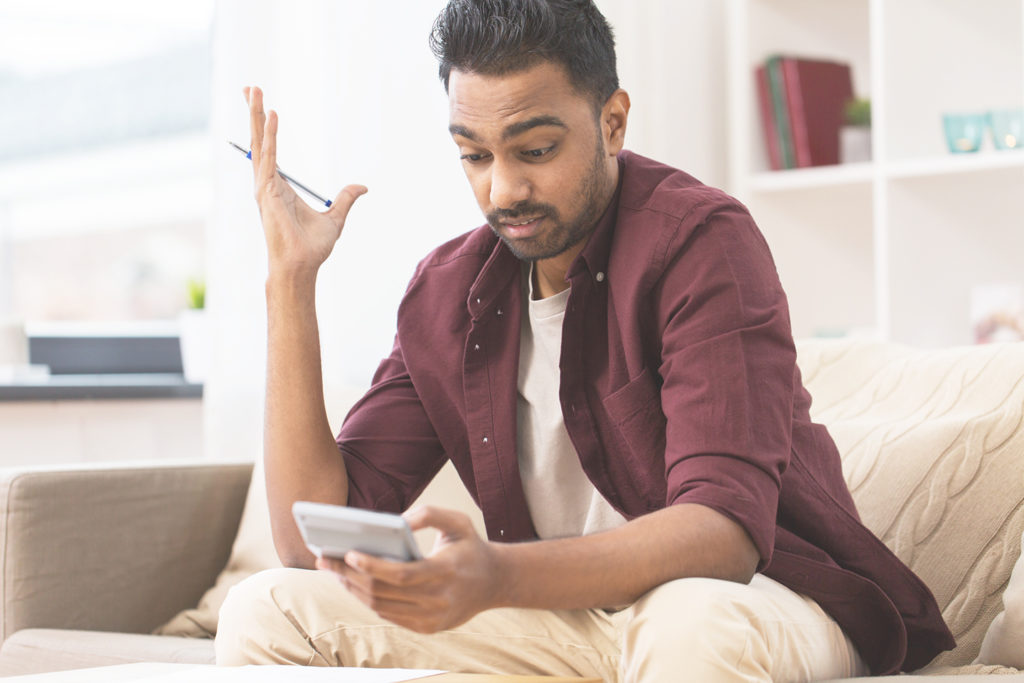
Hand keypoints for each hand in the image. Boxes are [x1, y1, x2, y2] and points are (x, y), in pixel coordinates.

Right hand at [244, 86, 366, 275]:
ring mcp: (264, 187)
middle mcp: (267, 184)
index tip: (265, 106)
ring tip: (254, 90)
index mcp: (279, 188)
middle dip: (255, 112)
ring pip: (260, 144)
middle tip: (250, 86)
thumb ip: (345, 199)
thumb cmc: (312, 248)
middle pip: (259, 141)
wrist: (301, 267)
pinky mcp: (267, 192)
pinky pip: (269, 158)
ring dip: (257, 116)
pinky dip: (271, 137)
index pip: (270, 149)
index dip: (267, 127)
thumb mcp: (335, 218)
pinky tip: (272, 117)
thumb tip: (362, 187)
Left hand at [316, 506, 501, 632]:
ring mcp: (433, 619)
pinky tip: (352, 583)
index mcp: (446, 572)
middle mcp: (439, 601)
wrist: (496, 582)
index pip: (401, 575)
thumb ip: (429, 514)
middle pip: (384, 592)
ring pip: (381, 607)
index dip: (372, 566)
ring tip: (334, 570)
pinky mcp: (427, 629)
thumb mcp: (459, 520)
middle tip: (326, 559)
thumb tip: (397, 521)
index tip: (349, 553)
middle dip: (350, 575)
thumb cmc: (471, 546)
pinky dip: (367, 599)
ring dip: (352, 588)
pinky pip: (388, 615)